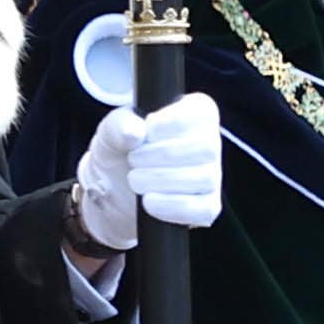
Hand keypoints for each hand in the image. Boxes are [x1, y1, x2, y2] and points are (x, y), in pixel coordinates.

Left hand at [75, 94, 223, 249]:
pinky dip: (170, 206)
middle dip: (163, 155)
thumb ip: (120, 125)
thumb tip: (135, 132)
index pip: (202, 113)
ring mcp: (212, 178)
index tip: (147, 132)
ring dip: (161, 180)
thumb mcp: (112, 131)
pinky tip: (148, 201)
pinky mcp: (207, 206)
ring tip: (135, 179)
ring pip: (204, 179)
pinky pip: (201, 209)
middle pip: (206, 148)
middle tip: (133, 159)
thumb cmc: (120, 152)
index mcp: (196, 114)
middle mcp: (210, 144)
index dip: (172, 123)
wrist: (113, 191)